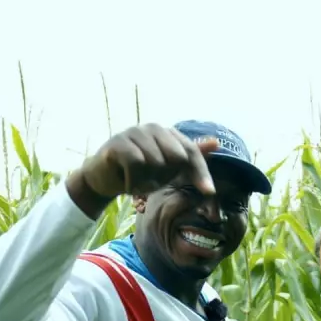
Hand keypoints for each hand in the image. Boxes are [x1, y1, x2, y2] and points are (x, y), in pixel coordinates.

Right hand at [66, 123, 218, 217]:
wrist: (104, 179)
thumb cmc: (139, 172)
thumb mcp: (168, 167)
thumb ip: (190, 155)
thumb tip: (216, 142)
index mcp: (166, 133)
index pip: (191, 151)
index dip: (201, 172)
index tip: (210, 192)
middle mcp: (152, 128)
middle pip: (176, 157)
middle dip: (165, 177)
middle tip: (150, 181)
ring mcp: (134, 132)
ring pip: (156, 162)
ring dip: (147, 181)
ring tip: (137, 181)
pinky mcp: (118, 142)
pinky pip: (136, 164)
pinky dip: (133, 182)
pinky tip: (127, 183)